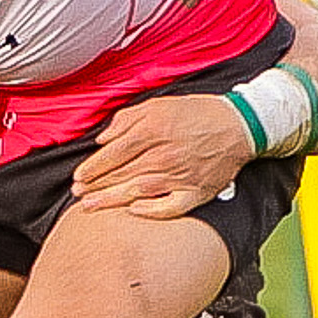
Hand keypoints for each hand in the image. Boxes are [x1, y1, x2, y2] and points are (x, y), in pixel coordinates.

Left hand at [71, 95, 251, 217]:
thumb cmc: (197, 113)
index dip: (92, 168)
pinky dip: (151, 211)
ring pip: (137, 191)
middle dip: (95, 186)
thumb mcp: (158, 104)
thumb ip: (127, 120)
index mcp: (152, 131)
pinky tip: (133, 212)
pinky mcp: (195, 192)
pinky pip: (170, 207)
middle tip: (78, 193)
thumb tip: (103, 139)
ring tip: (90, 206)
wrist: (239, 125)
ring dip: (111, 199)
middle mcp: (163, 155)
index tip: (78, 177)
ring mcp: (179, 176)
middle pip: (121, 174)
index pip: (113, 154)